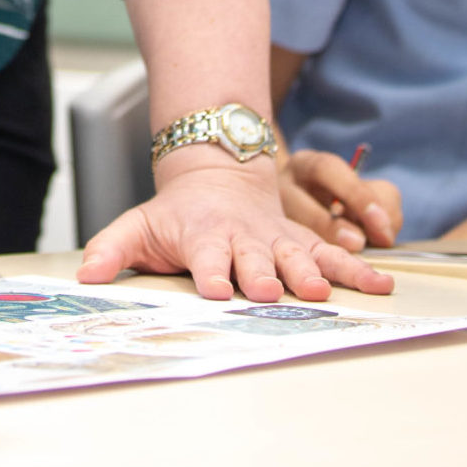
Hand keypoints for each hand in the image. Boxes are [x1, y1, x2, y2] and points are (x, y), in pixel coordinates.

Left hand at [77, 152, 395, 301]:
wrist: (217, 174)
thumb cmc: (176, 214)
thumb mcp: (138, 225)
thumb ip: (112, 249)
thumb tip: (85, 275)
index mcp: (205, 237)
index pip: (207, 257)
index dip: (212, 272)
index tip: (218, 289)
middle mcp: (245, 239)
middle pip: (256, 258)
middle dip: (263, 274)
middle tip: (270, 289)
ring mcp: (276, 240)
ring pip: (299, 257)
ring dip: (312, 274)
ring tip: (325, 292)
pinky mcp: (302, 243)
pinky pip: (332, 257)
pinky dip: (357, 271)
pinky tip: (381, 286)